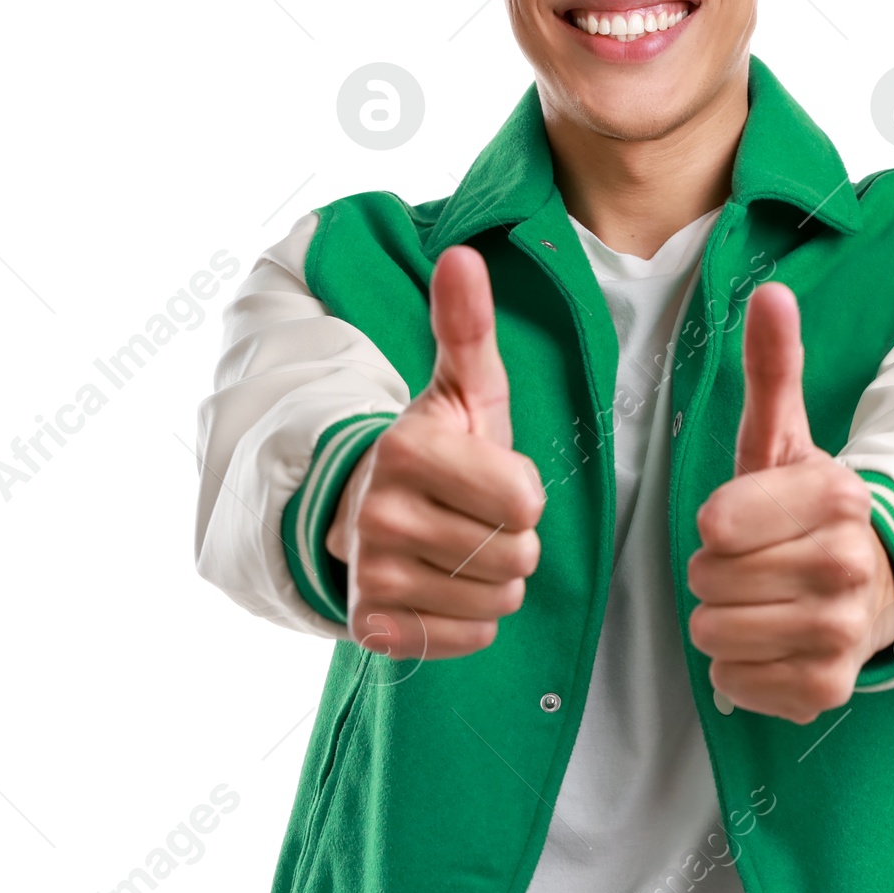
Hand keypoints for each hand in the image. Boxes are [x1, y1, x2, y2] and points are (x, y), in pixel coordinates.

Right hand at [324, 246, 544, 657]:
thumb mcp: (463, 388)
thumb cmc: (442, 447)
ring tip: (461, 547)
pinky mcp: (373, 628)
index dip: (524, 491)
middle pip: (517, 555)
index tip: (492, 477)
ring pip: (498, 600)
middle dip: (513, 538)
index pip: (524, 501)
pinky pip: (471, 638)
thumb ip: (467, 326)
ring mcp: (370, 576)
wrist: (370, 509)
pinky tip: (442, 585)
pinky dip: (470, 619)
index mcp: (407, 449)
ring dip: (496, 579)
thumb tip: (461, 254)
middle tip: (476, 516)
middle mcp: (377, 515)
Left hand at [687, 283, 893, 722]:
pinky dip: (736, 670)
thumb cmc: (804, 511)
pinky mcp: (827, 688)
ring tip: (759, 601)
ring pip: (714, 634)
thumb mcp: (783, 440)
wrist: (872, 586)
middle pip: (708, 580)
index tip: (744, 520)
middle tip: (752, 564)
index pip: (716, 522)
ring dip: (720, 621)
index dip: (715, 524)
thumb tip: (771, 293)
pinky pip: (734, 684)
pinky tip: (769, 643)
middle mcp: (847, 565)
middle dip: (714, 574)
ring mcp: (842, 632)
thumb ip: (772, 369)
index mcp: (837, 496)